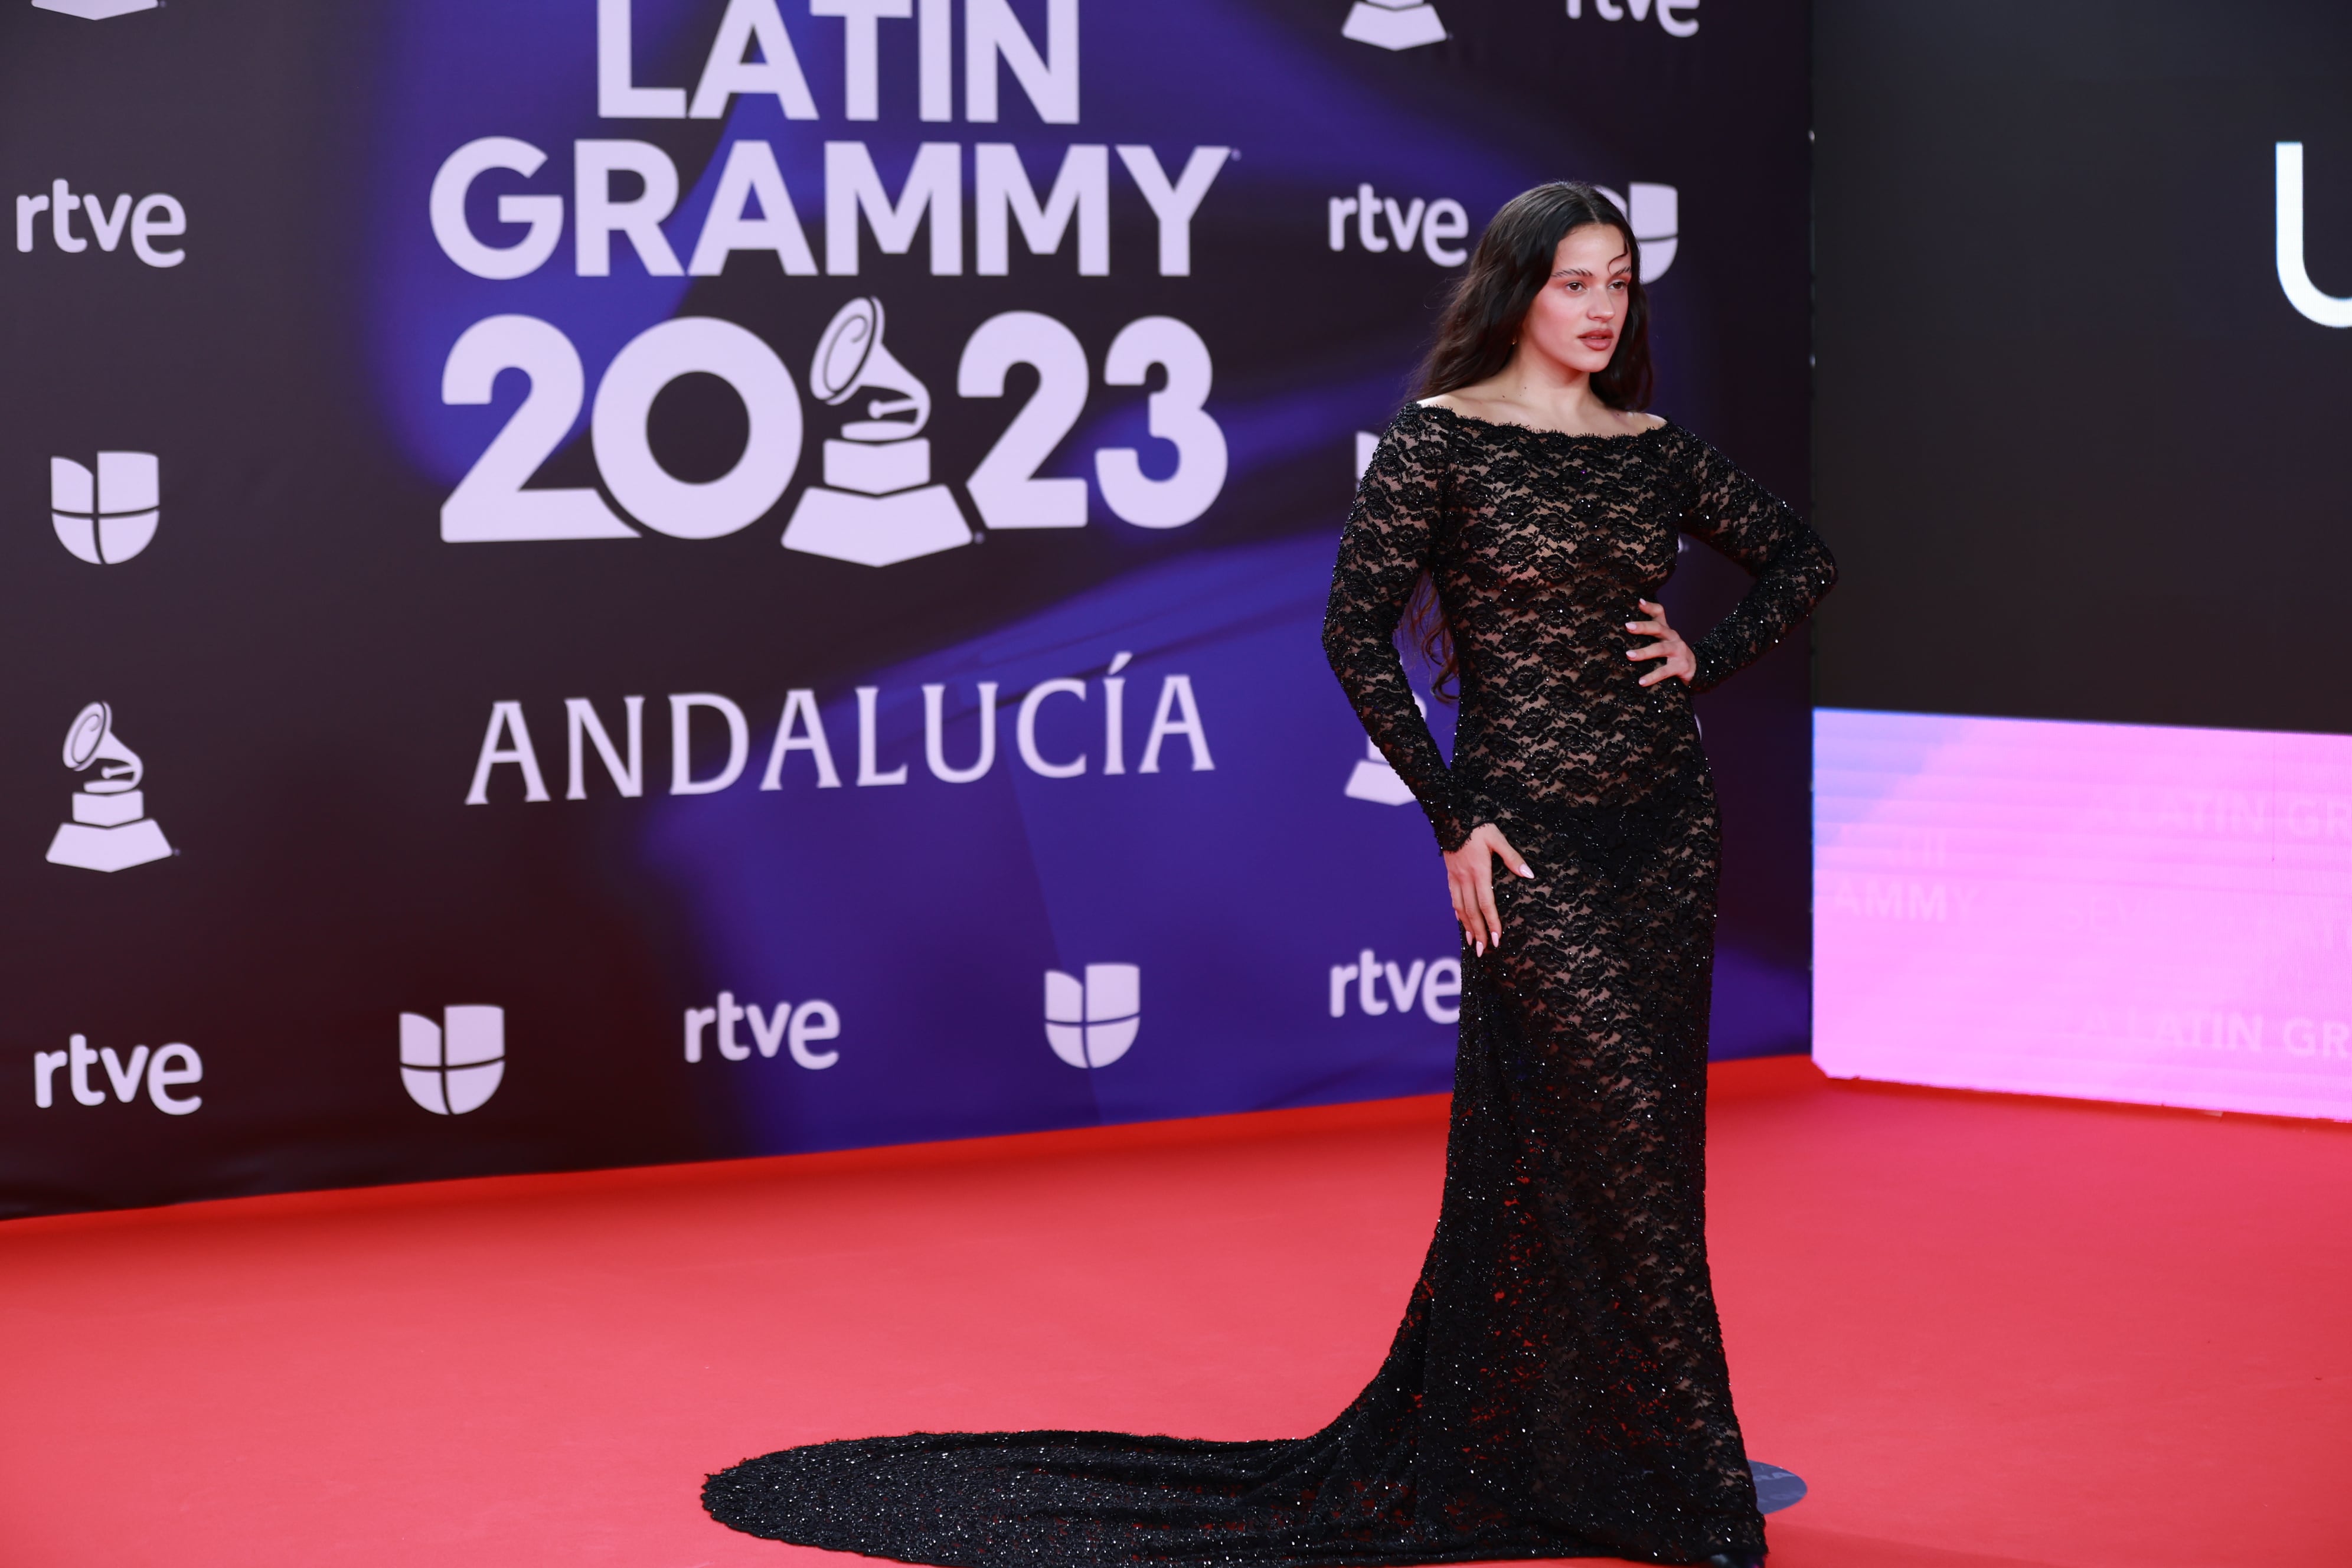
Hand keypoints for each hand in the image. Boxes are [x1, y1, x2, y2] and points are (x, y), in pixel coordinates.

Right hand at [1444, 822, 1533, 955]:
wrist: (1452, 815)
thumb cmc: (1478, 826)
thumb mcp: (1498, 838)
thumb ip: (1512, 857)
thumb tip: (1529, 874)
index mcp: (1479, 871)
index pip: (1486, 903)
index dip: (1492, 922)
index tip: (1497, 938)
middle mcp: (1465, 878)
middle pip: (1472, 911)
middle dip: (1479, 932)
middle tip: (1485, 950)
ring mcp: (1455, 877)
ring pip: (1460, 908)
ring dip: (1467, 927)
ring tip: (1473, 943)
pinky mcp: (1450, 875)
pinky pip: (1453, 898)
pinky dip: (1458, 913)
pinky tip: (1461, 921)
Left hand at [1626, 598, 1695, 686]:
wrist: (1696, 669)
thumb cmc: (1672, 654)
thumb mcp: (1663, 641)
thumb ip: (1649, 635)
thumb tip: (1623, 629)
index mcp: (1666, 630)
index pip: (1659, 613)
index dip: (1650, 607)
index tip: (1638, 602)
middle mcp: (1672, 637)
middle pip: (1658, 628)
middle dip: (1643, 626)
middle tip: (1628, 626)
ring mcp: (1678, 651)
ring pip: (1660, 649)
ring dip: (1644, 652)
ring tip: (1629, 655)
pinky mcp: (1681, 666)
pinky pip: (1664, 671)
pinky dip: (1652, 676)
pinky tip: (1641, 681)